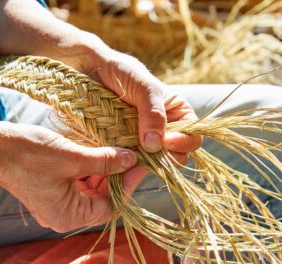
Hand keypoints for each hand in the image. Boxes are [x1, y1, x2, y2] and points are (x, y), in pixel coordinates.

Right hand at [0, 119, 137, 232]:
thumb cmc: (29, 154)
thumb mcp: (73, 157)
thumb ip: (105, 161)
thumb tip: (131, 160)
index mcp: (69, 216)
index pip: (110, 206)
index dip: (127, 185)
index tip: (139, 165)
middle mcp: (65, 215)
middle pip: (102, 198)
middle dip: (117, 177)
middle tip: (130, 156)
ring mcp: (59, 203)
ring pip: (93, 190)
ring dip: (105, 172)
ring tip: (116, 153)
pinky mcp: (55, 190)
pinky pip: (81, 183)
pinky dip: (92, 170)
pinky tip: (99, 155)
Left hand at [82, 49, 202, 160]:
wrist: (92, 71)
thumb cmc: (122, 72)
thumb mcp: (144, 86)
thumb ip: (154, 113)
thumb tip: (155, 145)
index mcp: (176, 114)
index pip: (192, 137)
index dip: (183, 143)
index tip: (166, 142)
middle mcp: (162, 130)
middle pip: (174, 155)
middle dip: (163, 160)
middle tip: (146, 157)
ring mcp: (142, 141)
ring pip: (151, 164)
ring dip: (142, 170)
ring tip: (128, 169)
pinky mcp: (124, 147)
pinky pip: (130, 164)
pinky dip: (126, 171)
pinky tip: (118, 172)